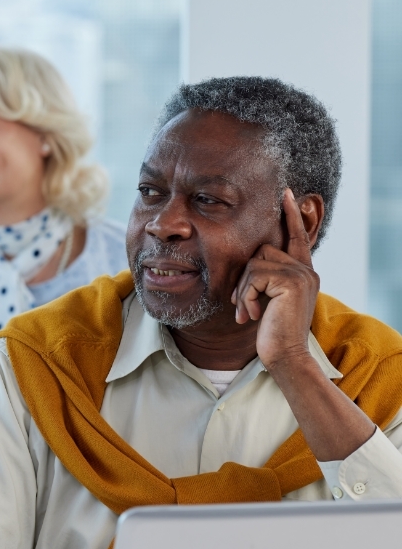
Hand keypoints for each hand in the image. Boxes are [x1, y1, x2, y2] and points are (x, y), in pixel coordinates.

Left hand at [231, 189, 319, 370]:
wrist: (284, 355)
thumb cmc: (271, 331)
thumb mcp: (268, 299)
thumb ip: (266, 278)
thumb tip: (252, 261)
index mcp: (303, 272)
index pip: (297, 237)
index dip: (290, 215)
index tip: (284, 193)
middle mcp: (306, 270)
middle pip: (261, 251)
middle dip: (244, 277)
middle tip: (241, 303)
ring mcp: (301, 274)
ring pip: (254, 264)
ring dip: (242, 290)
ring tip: (246, 312)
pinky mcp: (291, 282)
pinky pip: (253, 276)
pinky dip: (245, 297)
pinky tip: (250, 316)